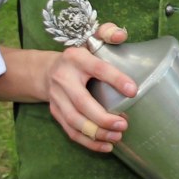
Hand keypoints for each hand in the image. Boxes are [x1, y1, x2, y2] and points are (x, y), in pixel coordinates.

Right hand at [47, 22, 134, 152]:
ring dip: (97, 132)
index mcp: (75, 58)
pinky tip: (107, 145)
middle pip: (82, 102)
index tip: (134, 90)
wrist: (45, 71)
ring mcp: (57, 99)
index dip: (115, 79)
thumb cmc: (78, 57)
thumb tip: (122, 35)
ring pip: (75, 121)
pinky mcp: (56, 113)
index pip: (97, 68)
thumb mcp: (90, 40)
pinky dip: (89, 142)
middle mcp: (63, 79)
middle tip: (124, 124)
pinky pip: (72, 132)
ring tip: (118, 136)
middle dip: (103, 117)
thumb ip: (107, 32)